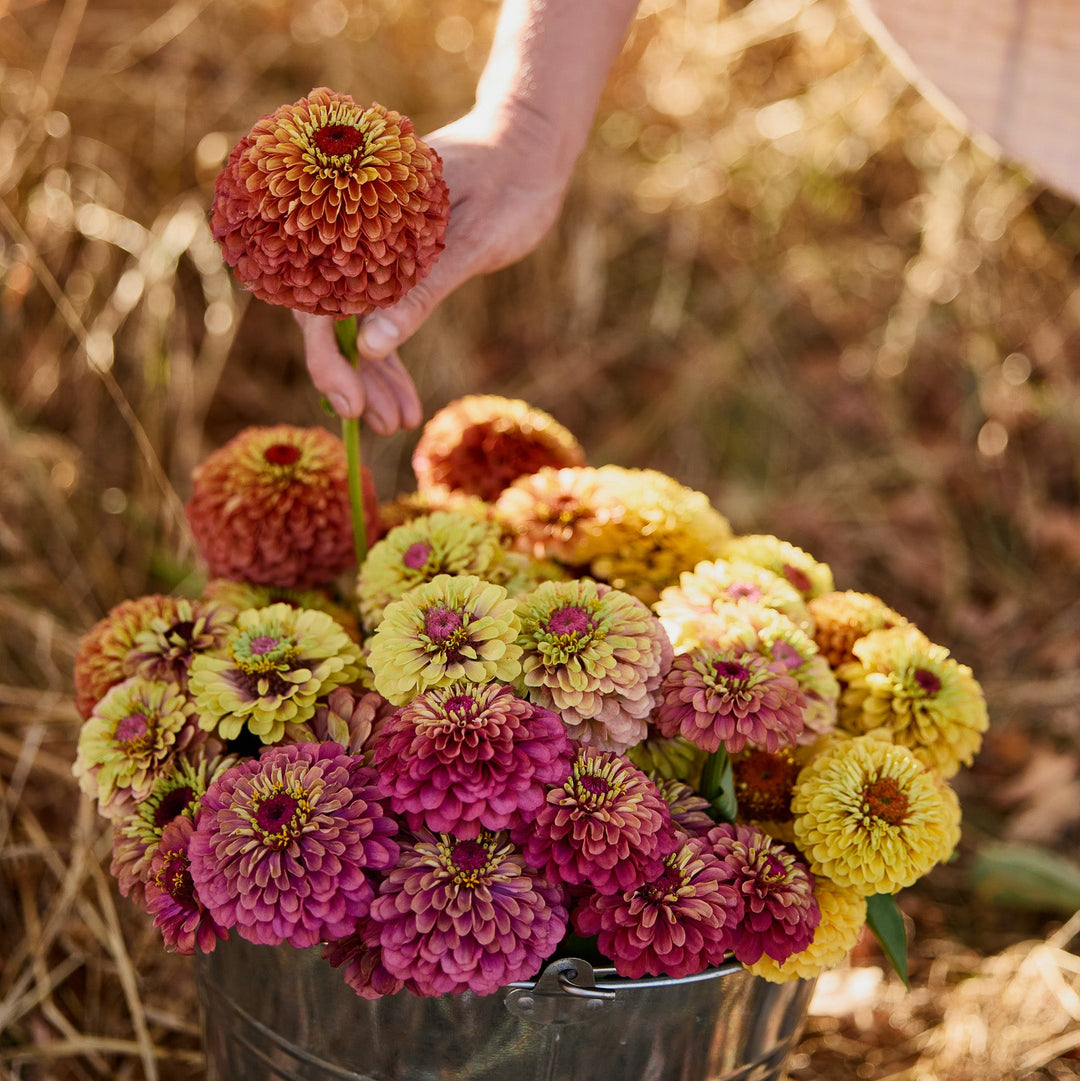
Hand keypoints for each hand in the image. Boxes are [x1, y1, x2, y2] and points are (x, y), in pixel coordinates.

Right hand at [297, 107, 570, 425]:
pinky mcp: (395, 265)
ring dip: (373, 377)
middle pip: (331, 318)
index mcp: (355, 214)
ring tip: (396, 423)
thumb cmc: (508, 183)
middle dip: (353, 377)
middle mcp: (352, 234)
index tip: (350, 404)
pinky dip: (390, 359)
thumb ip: (421, 291)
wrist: (531, 147)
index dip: (328, 356)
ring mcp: (371, 251)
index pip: (318, 297)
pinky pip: (381, 317)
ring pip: (356, 324)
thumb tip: (370, 346)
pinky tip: (403, 399)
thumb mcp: (470, 241)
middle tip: (380, 425)